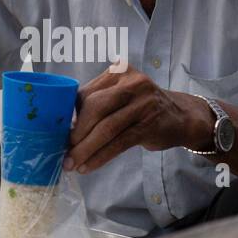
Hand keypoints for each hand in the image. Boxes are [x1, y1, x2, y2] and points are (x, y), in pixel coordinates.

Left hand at [63, 64, 211, 173]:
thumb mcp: (120, 96)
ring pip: (106, 128)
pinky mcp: (149, 123)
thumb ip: (97, 103)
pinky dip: (101, 156)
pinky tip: (89, 166)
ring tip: (72, 164)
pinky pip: (119, 142)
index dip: (68, 117)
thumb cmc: (142, 108)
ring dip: (86, 149)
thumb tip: (64, 127)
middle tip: (64, 153)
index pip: (86, 94)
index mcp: (117, 71)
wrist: (181, 116)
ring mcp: (142, 102)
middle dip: (76, 134)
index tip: (56, 135)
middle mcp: (131, 82)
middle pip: (94, 108)